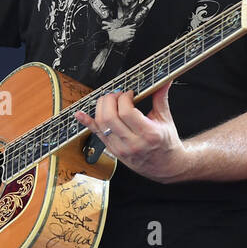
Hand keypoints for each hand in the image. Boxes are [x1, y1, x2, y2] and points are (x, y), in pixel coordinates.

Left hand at [75, 82, 189, 182]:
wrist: (166, 166)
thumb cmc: (166, 143)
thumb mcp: (166, 120)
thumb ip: (161, 98)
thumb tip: (164, 81)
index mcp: (149, 133)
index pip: (127, 112)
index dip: (124, 98)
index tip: (129, 93)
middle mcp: (133, 143)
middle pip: (110, 117)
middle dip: (110, 100)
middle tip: (117, 95)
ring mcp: (121, 148)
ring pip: (101, 124)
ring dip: (101, 107)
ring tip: (109, 101)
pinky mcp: (114, 151)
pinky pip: (97, 135)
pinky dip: (87, 123)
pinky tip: (80, 114)